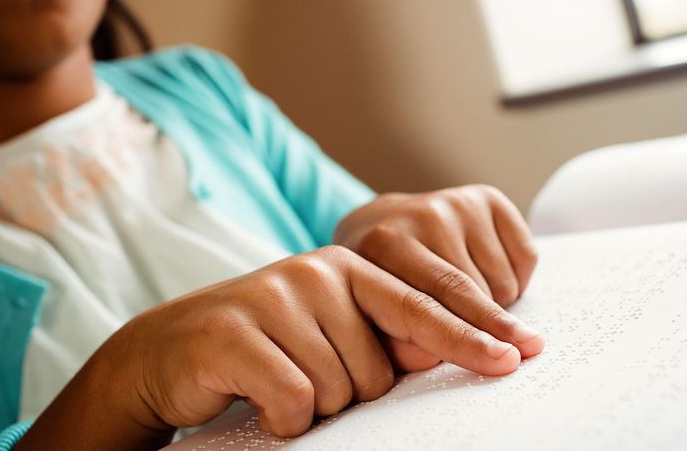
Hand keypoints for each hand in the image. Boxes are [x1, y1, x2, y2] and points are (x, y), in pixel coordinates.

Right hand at [19, 246, 535, 447]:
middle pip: (380, 371)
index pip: (425, 304)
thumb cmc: (264, 346)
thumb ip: (383, 336)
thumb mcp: (329, 334)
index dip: (473, 334)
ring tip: (277, 383)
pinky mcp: (237, 332)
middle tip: (306, 376)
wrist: (168, 352)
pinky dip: (282, 418)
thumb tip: (444, 351)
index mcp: (350, 268)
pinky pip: (295, 401)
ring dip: (314, 407)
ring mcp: (276, 297)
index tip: (518, 357)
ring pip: (339, 391)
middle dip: (352, 394)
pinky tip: (258, 400)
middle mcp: (318, 273)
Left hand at [334, 185, 542, 370]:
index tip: (502, 362)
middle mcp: (422, 216)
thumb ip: (392, 341)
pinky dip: (516, 279)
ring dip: (497, 305)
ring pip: (501, 280)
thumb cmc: (376, 280)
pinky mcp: (485, 198)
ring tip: (470, 304)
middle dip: (498, 330)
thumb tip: (432, 358)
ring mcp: (456, 203)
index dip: (466, 339)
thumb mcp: (367, 310)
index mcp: (383, 244)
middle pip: (473, 289)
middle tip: (522, 354)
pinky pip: (525, 256)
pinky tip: (488, 277)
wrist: (379, 225)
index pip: (429, 305)